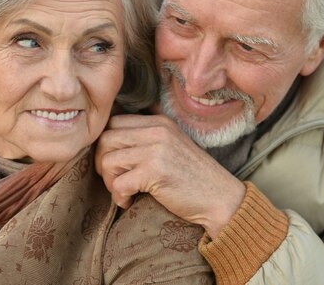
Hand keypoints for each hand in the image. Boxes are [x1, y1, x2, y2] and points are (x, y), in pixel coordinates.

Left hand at [95, 114, 245, 238]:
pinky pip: (118, 183)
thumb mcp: (172, 144)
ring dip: (110, 181)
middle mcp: (157, 131)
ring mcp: (157, 150)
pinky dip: (119, 196)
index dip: (107, 144)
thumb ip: (148, 135)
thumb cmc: (192, 176)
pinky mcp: (155, 172)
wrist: (220, 198)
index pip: (114, 122)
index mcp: (159, 122)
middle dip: (103, 163)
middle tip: (115, 180)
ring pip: (108, 160)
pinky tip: (129, 201)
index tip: (116, 163)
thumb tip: (110, 136)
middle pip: (106, 139)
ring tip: (124, 192)